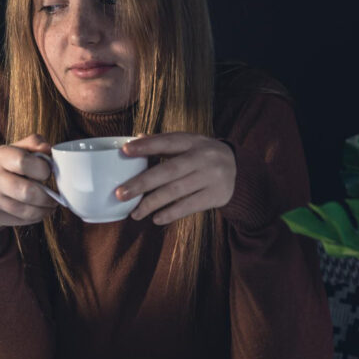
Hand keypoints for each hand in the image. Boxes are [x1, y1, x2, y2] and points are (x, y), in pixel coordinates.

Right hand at [0, 134, 58, 230]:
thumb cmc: (4, 167)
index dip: (43, 169)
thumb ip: (34, 144)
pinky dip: (34, 218)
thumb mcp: (16, 149)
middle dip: (47, 197)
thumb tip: (48, 149)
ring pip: (27, 211)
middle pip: (28, 192)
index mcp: (0, 156)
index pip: (24, 162)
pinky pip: (21, 221)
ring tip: (49, 205)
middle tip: (54, 196)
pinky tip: (36, 211)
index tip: (48, 173)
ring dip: (44, 210)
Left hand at [116, 133, 236, 224]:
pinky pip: (189, 206)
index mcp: (193, 141)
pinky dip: (171, 213)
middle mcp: (203, 157)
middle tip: (121, 194)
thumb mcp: (188, 144)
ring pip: (176, 191)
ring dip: (152, 203)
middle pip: (168, 171)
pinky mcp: (216, 195)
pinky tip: (155, 218)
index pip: (167, 142)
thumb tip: (134, 139)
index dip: (146, 146)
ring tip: (135, 213)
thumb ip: (163, 143)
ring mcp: (211, 177)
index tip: (125, 151)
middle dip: (142, 183)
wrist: (238, 169)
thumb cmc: (202, 155)